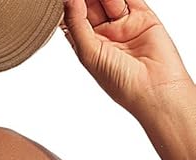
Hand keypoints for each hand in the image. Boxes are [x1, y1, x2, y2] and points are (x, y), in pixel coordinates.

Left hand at [60, 0, 194, 117]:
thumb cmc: (120, 82)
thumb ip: (77, 25)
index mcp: (88, 46)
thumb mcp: (89, 53)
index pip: (73, 20)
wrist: (154, 87)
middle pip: (90, 6)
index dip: (68, 7)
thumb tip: (69, 0)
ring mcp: (123, 24)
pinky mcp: (142, 15)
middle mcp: (105, 34)